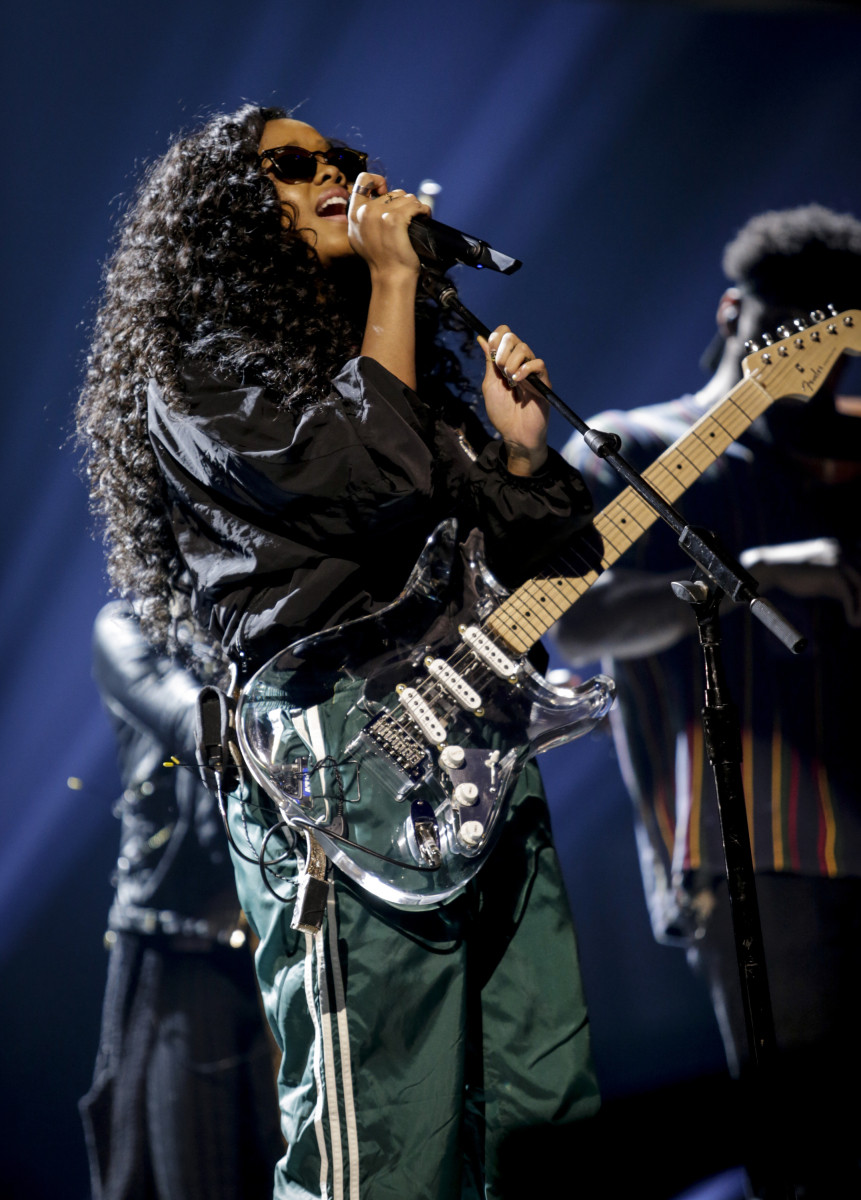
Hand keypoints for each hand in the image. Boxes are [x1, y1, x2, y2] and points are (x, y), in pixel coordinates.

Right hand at [347, 172, 430, 279]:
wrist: (390, 276)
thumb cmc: (380, 260)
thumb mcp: (359, 237)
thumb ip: (362, 218)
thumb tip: (373, 201)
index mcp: (354, 214)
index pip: (363, 180)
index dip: (377, 181)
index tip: (386, 193)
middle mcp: (365, 212)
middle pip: (392, 192)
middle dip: (404, 203)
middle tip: (408, 217)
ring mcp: (379, 215)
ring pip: (406, 197)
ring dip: (415, 207)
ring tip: (415, 219)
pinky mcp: (395, 220)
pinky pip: (415, 205)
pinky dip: (423, 210)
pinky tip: (424, 217)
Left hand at [478, 326, 550, 475]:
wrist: (515, 434)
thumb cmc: (502, 413)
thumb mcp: (490, 384)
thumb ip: (488, 361)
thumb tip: (481, 338)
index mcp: (506, 362)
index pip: (505, 335)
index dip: (497, 336)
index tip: (491, 348)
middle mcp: (520, 363)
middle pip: (513, 337)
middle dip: (501, 351)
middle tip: (500, 371)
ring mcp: (532, 371)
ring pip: (524, 348)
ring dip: (511, 363)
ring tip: (510, 381)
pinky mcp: (543, 381)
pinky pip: (538, 363)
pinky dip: (525, 370)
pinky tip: (518, 382)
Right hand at [740, 537, 860, 624]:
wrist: (772, 568)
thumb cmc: (790, 574)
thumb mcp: (817, 578)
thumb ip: (833, 583)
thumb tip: (848, 597)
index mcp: (837, 550)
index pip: (856, 574)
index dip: (858, 594)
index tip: (857, 609)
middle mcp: (841, 553)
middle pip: (860, 580)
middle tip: (860, 618)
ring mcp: (838, 561)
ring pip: (860, 587)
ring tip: (858, 623)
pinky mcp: (833, 574)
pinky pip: (849, 595)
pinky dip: (853, 610)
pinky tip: (852, 622)